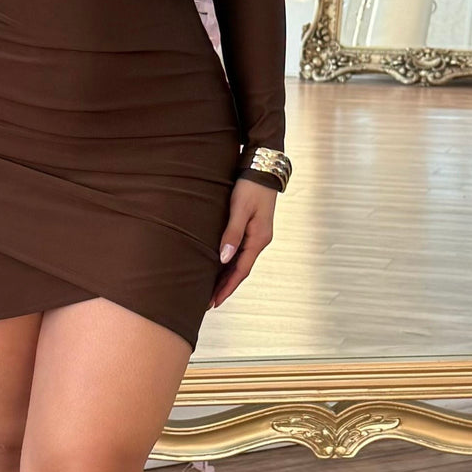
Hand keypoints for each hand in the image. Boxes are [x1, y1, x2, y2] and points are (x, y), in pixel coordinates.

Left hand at [208, 177, 276, 308]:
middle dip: (225, 286)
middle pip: (240, 270)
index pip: (241, 270)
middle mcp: (260, 240)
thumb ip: (232, 233)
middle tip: (209, 302)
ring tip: (212, 290)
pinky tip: (220, 267)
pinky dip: (230, 263)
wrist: (263, 168)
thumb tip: (224, 258)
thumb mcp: (240, 209)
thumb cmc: (251, 186)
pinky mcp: (253, 228)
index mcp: (259, 239)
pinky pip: (240, 252)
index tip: (215, 301)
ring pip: (240, 262)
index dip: (227, 287)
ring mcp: (257, 235)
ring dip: (227, 277)